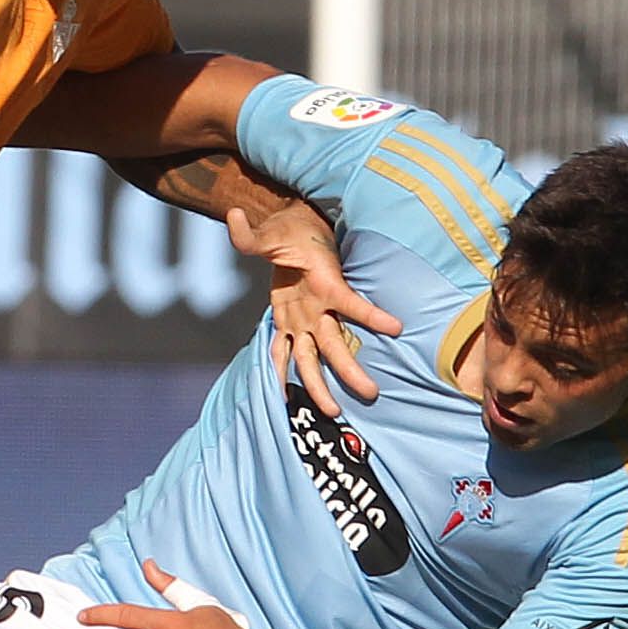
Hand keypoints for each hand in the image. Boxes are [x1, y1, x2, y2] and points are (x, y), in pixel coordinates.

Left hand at [224, 195, 402, 413]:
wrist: (292, 230)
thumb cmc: (289, 229)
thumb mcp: (268, 231)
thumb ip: (247, 233)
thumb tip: (231, 217)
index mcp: (325, 285)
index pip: (352, 303)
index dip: (371, 314)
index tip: (396, 327)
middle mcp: (318, 307)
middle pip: (335, 345)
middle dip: (350, 370)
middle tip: (371, 393)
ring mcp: (304, 317)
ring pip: (317, 357)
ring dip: (322, 384)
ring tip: (334, 411)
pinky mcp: (288, 320)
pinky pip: (284, 350)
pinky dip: (282, 370)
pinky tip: (284, 398)